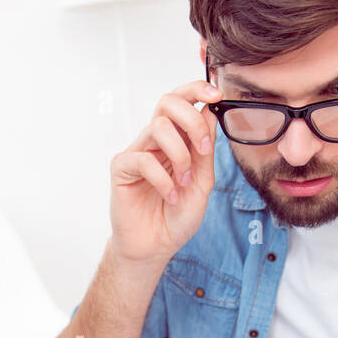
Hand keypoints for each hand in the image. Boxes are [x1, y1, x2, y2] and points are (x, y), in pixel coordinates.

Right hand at [109, 80, 221, 263]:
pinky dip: (164, 179)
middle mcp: (155, 141)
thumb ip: (206, 152)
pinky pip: (144, 159)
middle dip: (191, 118)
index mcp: (175, 140)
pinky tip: (170, 196)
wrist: (155, 246)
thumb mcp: (202, 183)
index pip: (181, 101)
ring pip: (158, 127)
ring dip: (180, 154)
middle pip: (167, 102)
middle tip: (203, 147)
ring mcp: (137, 152)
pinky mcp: (121, 168)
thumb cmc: (176, 217)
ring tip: (184, 181)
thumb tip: (210, 113)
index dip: (197, 90)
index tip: (216, 95)